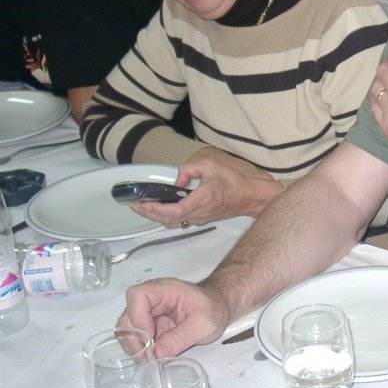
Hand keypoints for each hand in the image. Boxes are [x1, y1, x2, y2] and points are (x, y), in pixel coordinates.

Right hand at [117, 278, 229, 358]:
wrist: (218, 307)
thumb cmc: (214, 308)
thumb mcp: (204, 324)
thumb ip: (181, 338)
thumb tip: (157, 354)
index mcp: (167, 289)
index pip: (138, 295)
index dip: (138, 317)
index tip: (150, 336)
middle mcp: (152, 298)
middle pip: (127, 316)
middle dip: (135, 340)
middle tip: (149, 357)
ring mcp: (147, 312)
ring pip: (127, 329)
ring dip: (135, 347)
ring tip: (152, 359)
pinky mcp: (148, 325)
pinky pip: (134, 338)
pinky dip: (140, 349)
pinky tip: (153, 356)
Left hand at [130, 147, 282, 226]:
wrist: (251, 196)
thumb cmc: (233, 180)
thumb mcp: (211, 165)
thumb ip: (190, 169)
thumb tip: (176, 179)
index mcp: (203, 198)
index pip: (176, 210)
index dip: (157, 209)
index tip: (144, 202)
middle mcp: (200, 212)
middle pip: (169, 220)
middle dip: (150, 214)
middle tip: (136, 205)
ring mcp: (201, 218)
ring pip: (173, 222)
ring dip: (156, 217)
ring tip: (143, 207)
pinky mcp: (202, 220)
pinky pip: (180, 221)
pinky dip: (166, 217)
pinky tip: (159, 209)